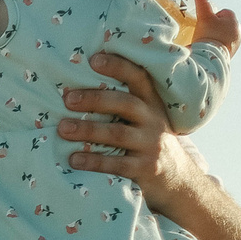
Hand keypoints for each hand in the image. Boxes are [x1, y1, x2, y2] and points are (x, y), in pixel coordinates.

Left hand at [58, 52, 209, 212]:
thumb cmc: (148, 142)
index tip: (94, 59)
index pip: (138, 77)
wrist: (178, 180)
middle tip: (67, 99)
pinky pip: (117, 164)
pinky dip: (94, 162)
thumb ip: (124, 104)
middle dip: (94, 99)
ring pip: (117, 134)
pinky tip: (73, 159)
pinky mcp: (145, 169)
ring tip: (62, 128)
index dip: (118, 66)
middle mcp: (153, 120)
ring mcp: (150, 145)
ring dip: (88, 130)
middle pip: (124, 104)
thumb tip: (77, 87)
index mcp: (152, 103)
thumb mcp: (147, 119)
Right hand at [192, 0, 240, 55]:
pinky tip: (210, 49)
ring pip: (224, 35)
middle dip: (215, 27)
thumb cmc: (209, 35)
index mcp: (234, 19)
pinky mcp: (232, 53)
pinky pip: (224, 46)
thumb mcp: (204, 17)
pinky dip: (217, 46)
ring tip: (206, 41)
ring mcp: (236, 43)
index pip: (222, 13)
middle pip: (224, 24)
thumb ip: (202, 4)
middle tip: (204, 32)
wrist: (211, 58)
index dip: (212, 17)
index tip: (204, 23)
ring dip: (217, 37)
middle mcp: (238, 30)